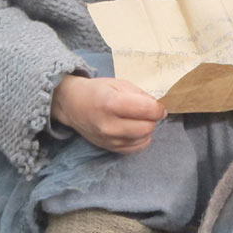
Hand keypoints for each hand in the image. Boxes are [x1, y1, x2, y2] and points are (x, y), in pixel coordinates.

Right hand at [51, 75, 166, 153]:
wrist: (73, 105)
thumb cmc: (97, 91)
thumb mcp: (119, 84)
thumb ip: (140, 95)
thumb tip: (158, 107)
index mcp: (111, 104)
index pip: (147, 110)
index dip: (158, 108)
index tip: (158, 105)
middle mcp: (109, 125)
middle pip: (147, 127)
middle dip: (152, 118)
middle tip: (147, 111)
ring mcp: (109, 139)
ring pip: (144, 138)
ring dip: (146, 128)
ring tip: (137, 119)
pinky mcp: (110, 148)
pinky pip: (137, 147)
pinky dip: (140, 138)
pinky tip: (134, 129)